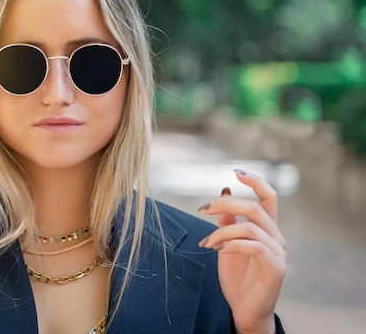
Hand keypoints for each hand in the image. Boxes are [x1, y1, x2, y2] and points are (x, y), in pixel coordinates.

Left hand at [197, 169, 285, 333]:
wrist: (244, 310)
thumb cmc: (237, 277)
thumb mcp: (226, 243)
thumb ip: (227, 220)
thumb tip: (224, 191)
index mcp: (267, 229)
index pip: (269, 197)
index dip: (256, 181)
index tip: (236, 171)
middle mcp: (276, 237)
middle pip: (255, 208)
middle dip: (226, 204)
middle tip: (203, 209)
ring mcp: (278, 253)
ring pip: (251, 227)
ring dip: (223, 231)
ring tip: (206, 242)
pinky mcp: (276, 268)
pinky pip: (254, 246)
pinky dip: (232, 244)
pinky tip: (218, 250)